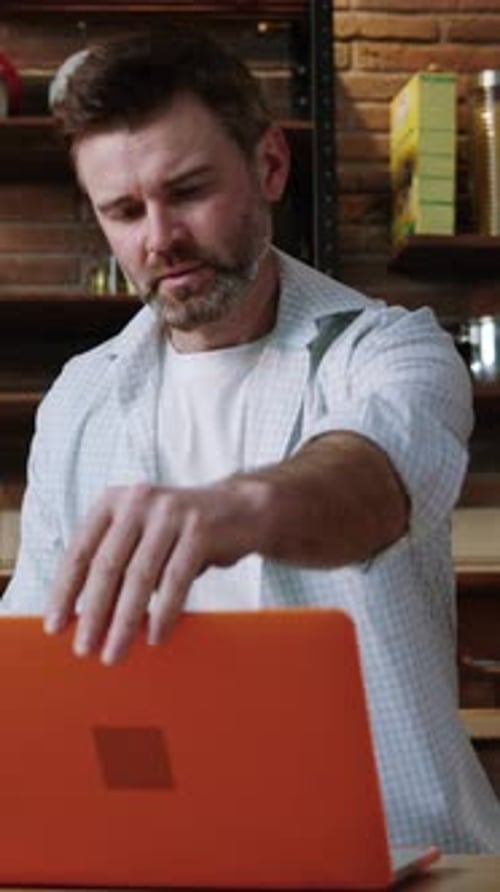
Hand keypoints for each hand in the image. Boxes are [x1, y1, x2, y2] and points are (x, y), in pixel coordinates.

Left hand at [44, 481, 266, 663]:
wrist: (239, 509)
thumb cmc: (180, 533)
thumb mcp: (141, 536)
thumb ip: (116, 564)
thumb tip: (85, 618)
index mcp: (112, 501)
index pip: (80, 551)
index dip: (65, 591)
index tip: (54, 627)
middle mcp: (138, 501)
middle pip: (108, 565)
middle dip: (93, 613)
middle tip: (84, 649)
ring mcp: (170, 512)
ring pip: (140, 576)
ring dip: (124, 621)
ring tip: (114, 652)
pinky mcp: (200, 529)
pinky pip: (176, 579)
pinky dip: (164, 612)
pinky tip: (155, 636)